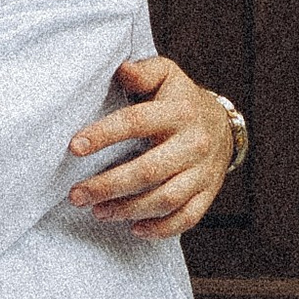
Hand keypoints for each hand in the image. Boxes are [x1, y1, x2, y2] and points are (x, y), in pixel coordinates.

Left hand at [68, 56, 244, 235]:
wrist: (223, 123)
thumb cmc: (180, 99)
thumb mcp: (166, 74)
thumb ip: (142, 72)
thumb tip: (121, 70)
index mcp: (179, 111)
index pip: (136, 122)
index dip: (104, 134)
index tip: (75, 147)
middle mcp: (193, 143)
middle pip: (148, 170)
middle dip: (108, 185)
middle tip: (77, 194)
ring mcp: (203, 171)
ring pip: (165, 199)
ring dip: (128, 209)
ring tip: (97, 211)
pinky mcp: (209, 192)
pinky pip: (186, 217)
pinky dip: (161, 228)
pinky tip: (134, 228)